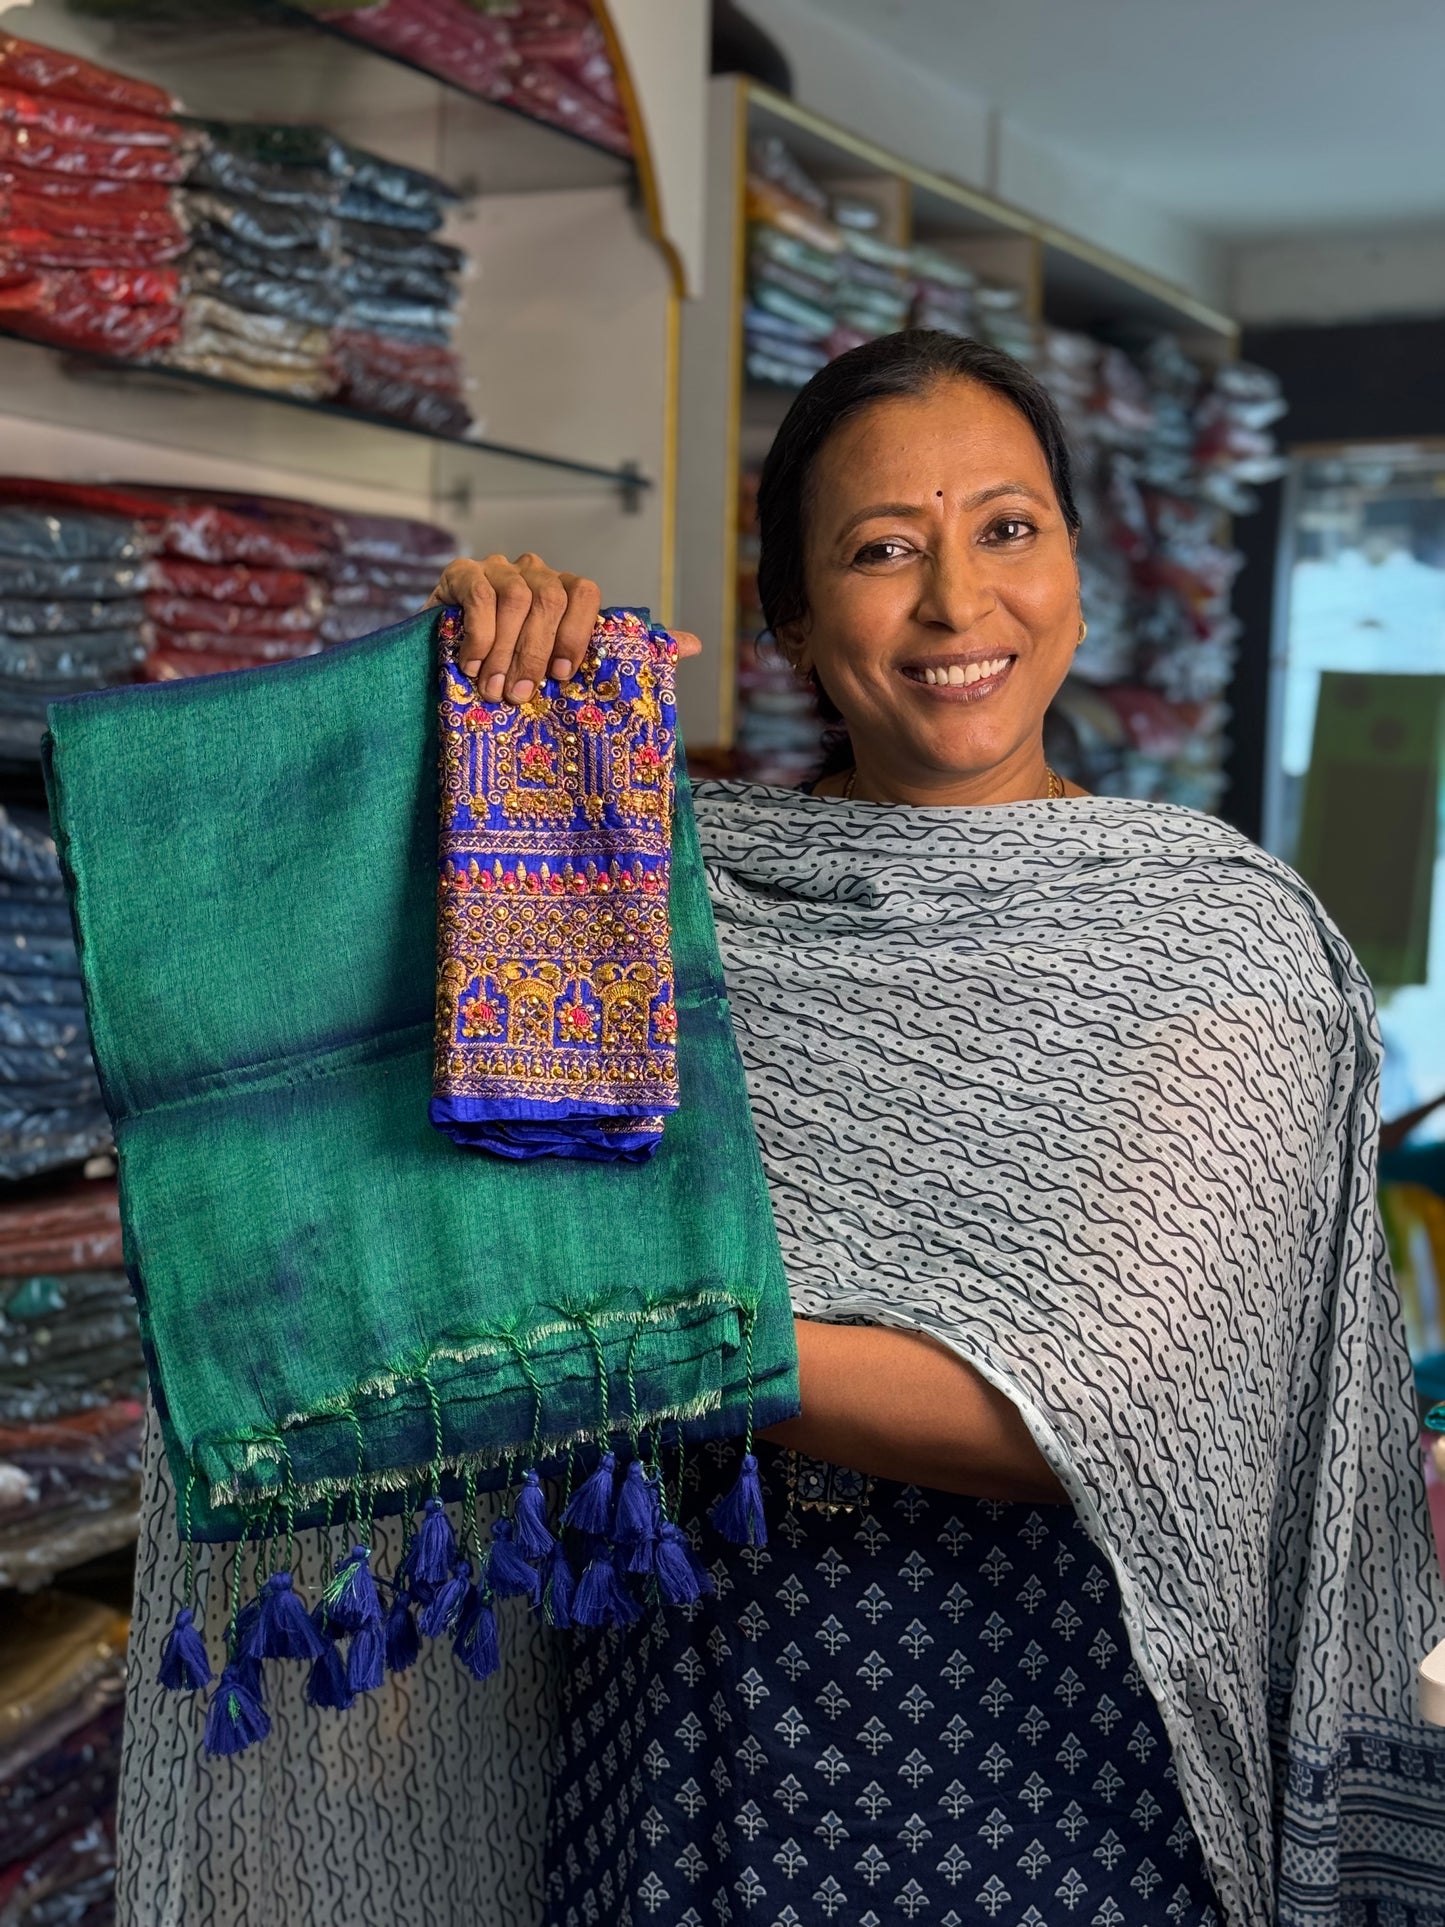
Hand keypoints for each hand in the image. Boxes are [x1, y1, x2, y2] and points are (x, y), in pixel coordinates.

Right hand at [427, 553, 701, 702]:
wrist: (451, 654)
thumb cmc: (517, 664)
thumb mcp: (569, 663)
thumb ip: (626, 651)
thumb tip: (695, 644)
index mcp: (566, 591)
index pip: (586, 592)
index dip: (578, 633)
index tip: (562, 677)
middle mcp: (535, 572)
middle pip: (550, 597)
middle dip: (537, 651)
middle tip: (521, 695)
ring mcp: (498, 569)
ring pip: (514, 598)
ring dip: (505, 650)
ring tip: (494, 689)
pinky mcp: (462, 573)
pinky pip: (479, 594)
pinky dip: (479, 634)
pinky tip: (472, 664)